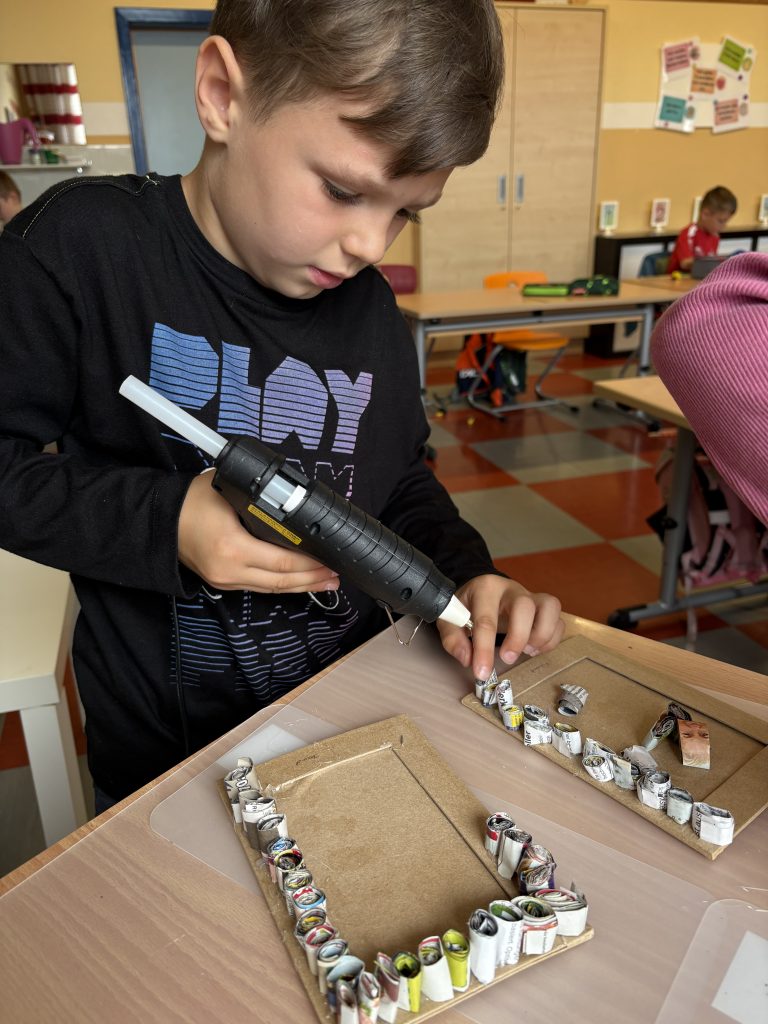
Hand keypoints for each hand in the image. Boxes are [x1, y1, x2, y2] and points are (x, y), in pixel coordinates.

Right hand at [178, 473, 339, 593]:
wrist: (158, 521)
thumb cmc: (191, 501)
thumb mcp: (228, 491)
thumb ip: (259, 500)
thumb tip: (292, 502)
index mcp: (232, 547)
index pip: (282, 561)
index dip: (310, 564)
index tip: (331, 559)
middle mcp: (230, 570)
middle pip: (281, 581)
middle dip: (312, 580)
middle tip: (337, 575)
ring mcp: (226, 580)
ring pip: (272, 589)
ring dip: (301, 586)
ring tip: (326, 583)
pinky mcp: (224, 583)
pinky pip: (260, 587)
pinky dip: (282, 585)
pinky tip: (298, 582)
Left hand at [436, 575, 563, 679]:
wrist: (481, 589)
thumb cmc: (467, 606)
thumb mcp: (450, 619)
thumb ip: (453, 639)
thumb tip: (467, 659)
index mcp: (485, 589)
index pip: (486, 619)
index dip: (484, 649)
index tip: (481, 672)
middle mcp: (512, 589)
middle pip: (525, 606)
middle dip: (518, 637)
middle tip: (507, 658)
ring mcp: (531, 596)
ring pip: (551, 607)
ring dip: (542, 635)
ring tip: (527, 651)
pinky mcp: (543, 607)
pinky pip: (559, 620)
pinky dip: (551, 639)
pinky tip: (534, 649)